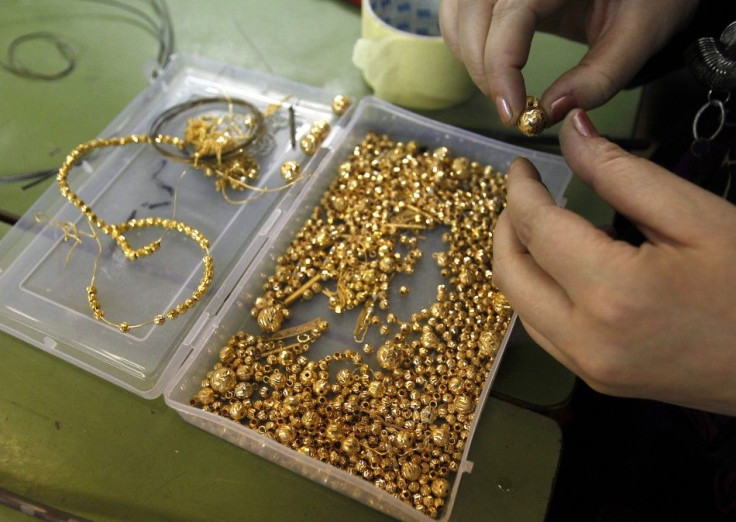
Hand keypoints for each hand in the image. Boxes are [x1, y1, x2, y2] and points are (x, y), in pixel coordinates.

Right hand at [439, 0, 698, 124]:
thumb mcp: (642, 32)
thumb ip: (601, 75)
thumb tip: (552, 112)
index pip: (509, 14)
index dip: (501, 66)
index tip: (512, 113)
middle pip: (470, 13)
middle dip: (483, 68)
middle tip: (512, 109)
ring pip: (457, 12)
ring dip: (469, 57)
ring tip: (504, 91)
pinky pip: (460, 11)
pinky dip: (466, 44)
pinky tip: (493, 68)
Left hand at [492, 109, 735, 414]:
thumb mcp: (695, 216)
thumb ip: (621, 173)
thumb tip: (571, 130)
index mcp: (613, 292)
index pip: (536, 229)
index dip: (521, 190)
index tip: (522, 166)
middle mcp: (585, 338)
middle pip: (511, 272)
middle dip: (506, 225)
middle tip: (525, 192)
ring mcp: (588, 367)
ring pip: (520, 306)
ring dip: (518, 260)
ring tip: (539, 223)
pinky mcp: (596, 380)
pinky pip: (542, 332)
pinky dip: (536, 293)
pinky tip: (558, 267)